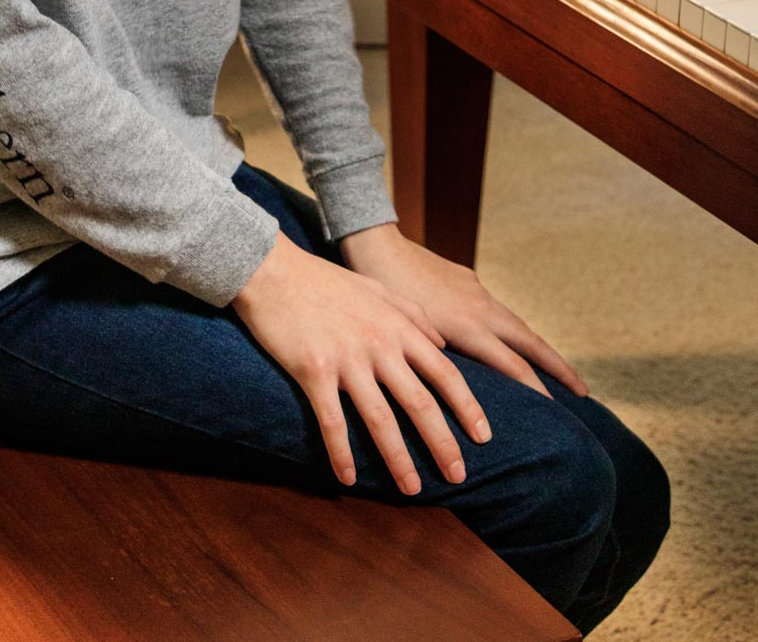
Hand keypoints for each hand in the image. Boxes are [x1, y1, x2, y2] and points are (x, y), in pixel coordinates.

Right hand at [231, 230, 491, 492]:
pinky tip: (347, 478)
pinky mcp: (314, 370)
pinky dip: (341, 453)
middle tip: (458, 477)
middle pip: (420, 403)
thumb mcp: (377, 288)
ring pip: (381, 420)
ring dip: (399, 459)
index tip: (483, 437)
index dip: (467, 407)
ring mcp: (347, 359)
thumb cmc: (325, 280)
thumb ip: (413, 314)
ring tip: (412, 489)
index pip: (445, 373)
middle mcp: (379, 344)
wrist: (274, 269)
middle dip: (443, 444)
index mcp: (398, 326)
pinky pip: (332, 421)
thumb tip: (442, 345)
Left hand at [340, 223, 589, 402]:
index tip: (559, 412)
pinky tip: (508, 338)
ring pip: (516, 324)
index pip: (515, 364)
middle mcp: (481, 308)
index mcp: (469, 325)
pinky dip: (510, 329)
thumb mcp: (407, 335)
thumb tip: (451, 391)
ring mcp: (476, 291)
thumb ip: (434, 360)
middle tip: (584, 394)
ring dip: (537, 349)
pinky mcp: (467, 279)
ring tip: (554, 371)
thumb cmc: (383, 296)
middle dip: (558, 368)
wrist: (376, 244)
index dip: (537, 390)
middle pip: (531, 342)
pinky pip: (496, 309)